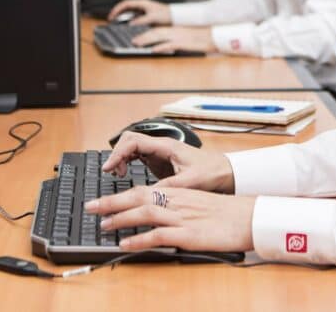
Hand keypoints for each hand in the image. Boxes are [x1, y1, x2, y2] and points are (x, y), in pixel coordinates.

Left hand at [85, 185, 254, 252]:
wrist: (251, 217)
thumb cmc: (229, 213)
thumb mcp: (199, 205)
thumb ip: (179, 210)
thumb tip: (160, 219)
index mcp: (179, 193)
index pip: (143, 189)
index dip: (119, 195)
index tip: (101, 200)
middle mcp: (177, 201)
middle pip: (138, 196)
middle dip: (110, 202)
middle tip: (90, 207)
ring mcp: (182, 217)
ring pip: (144, 211)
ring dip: (120, 218)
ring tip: (103, 225)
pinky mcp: (188, 234)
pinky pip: (158, 235)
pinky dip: (139, 239)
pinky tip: (126, 244)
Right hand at [102, 131, 234, 192]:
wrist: (225, 172)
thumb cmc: (212, 172)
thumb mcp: (189, 182)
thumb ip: (168, 187)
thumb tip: (148, 195)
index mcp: (166, 146)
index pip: (133, 141)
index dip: (118, 153)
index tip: (110, 167)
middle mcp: (161, 146)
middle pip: (129, 141)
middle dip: (116, 154)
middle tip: (111, 171)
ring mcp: (159, 153)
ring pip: (131, 148)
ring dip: (121, 159)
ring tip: (117, 174)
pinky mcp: (159, 162)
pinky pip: (137, 157)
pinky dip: (127, 163)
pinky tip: (125, 174)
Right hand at [107, 0, 170, 25]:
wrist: (176, 17)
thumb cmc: (167, 14)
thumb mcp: (153, 18)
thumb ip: (141, 21)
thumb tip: (131, 24)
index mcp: (142, 3)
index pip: (125, 3)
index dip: (117, 9)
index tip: (112, 16)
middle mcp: (142, 5)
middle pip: (126, 7)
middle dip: (117, 13)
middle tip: (111, 20)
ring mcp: (144, 10)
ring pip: (129, 12)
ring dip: (123, 17)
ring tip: (117, 23)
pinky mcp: (146, 15)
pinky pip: (134, 17)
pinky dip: (129, 20)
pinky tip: (128, 26)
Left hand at [133, 26, 217, 53]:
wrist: (213, 36)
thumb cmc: (202, 39)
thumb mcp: (186, 38)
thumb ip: (175, 41)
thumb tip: (165, 47)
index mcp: (175, 30)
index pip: (157, 29)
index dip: (146, 32)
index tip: (138, 36)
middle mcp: (175, 32)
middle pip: (155, 32)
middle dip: (143, 36)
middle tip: (132, 40)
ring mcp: (178, 37)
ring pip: (158, 37)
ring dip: (146, 40)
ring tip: (137, 43)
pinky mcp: (183, 43)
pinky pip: (169, 45)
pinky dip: (160, 47)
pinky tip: (154, 49)